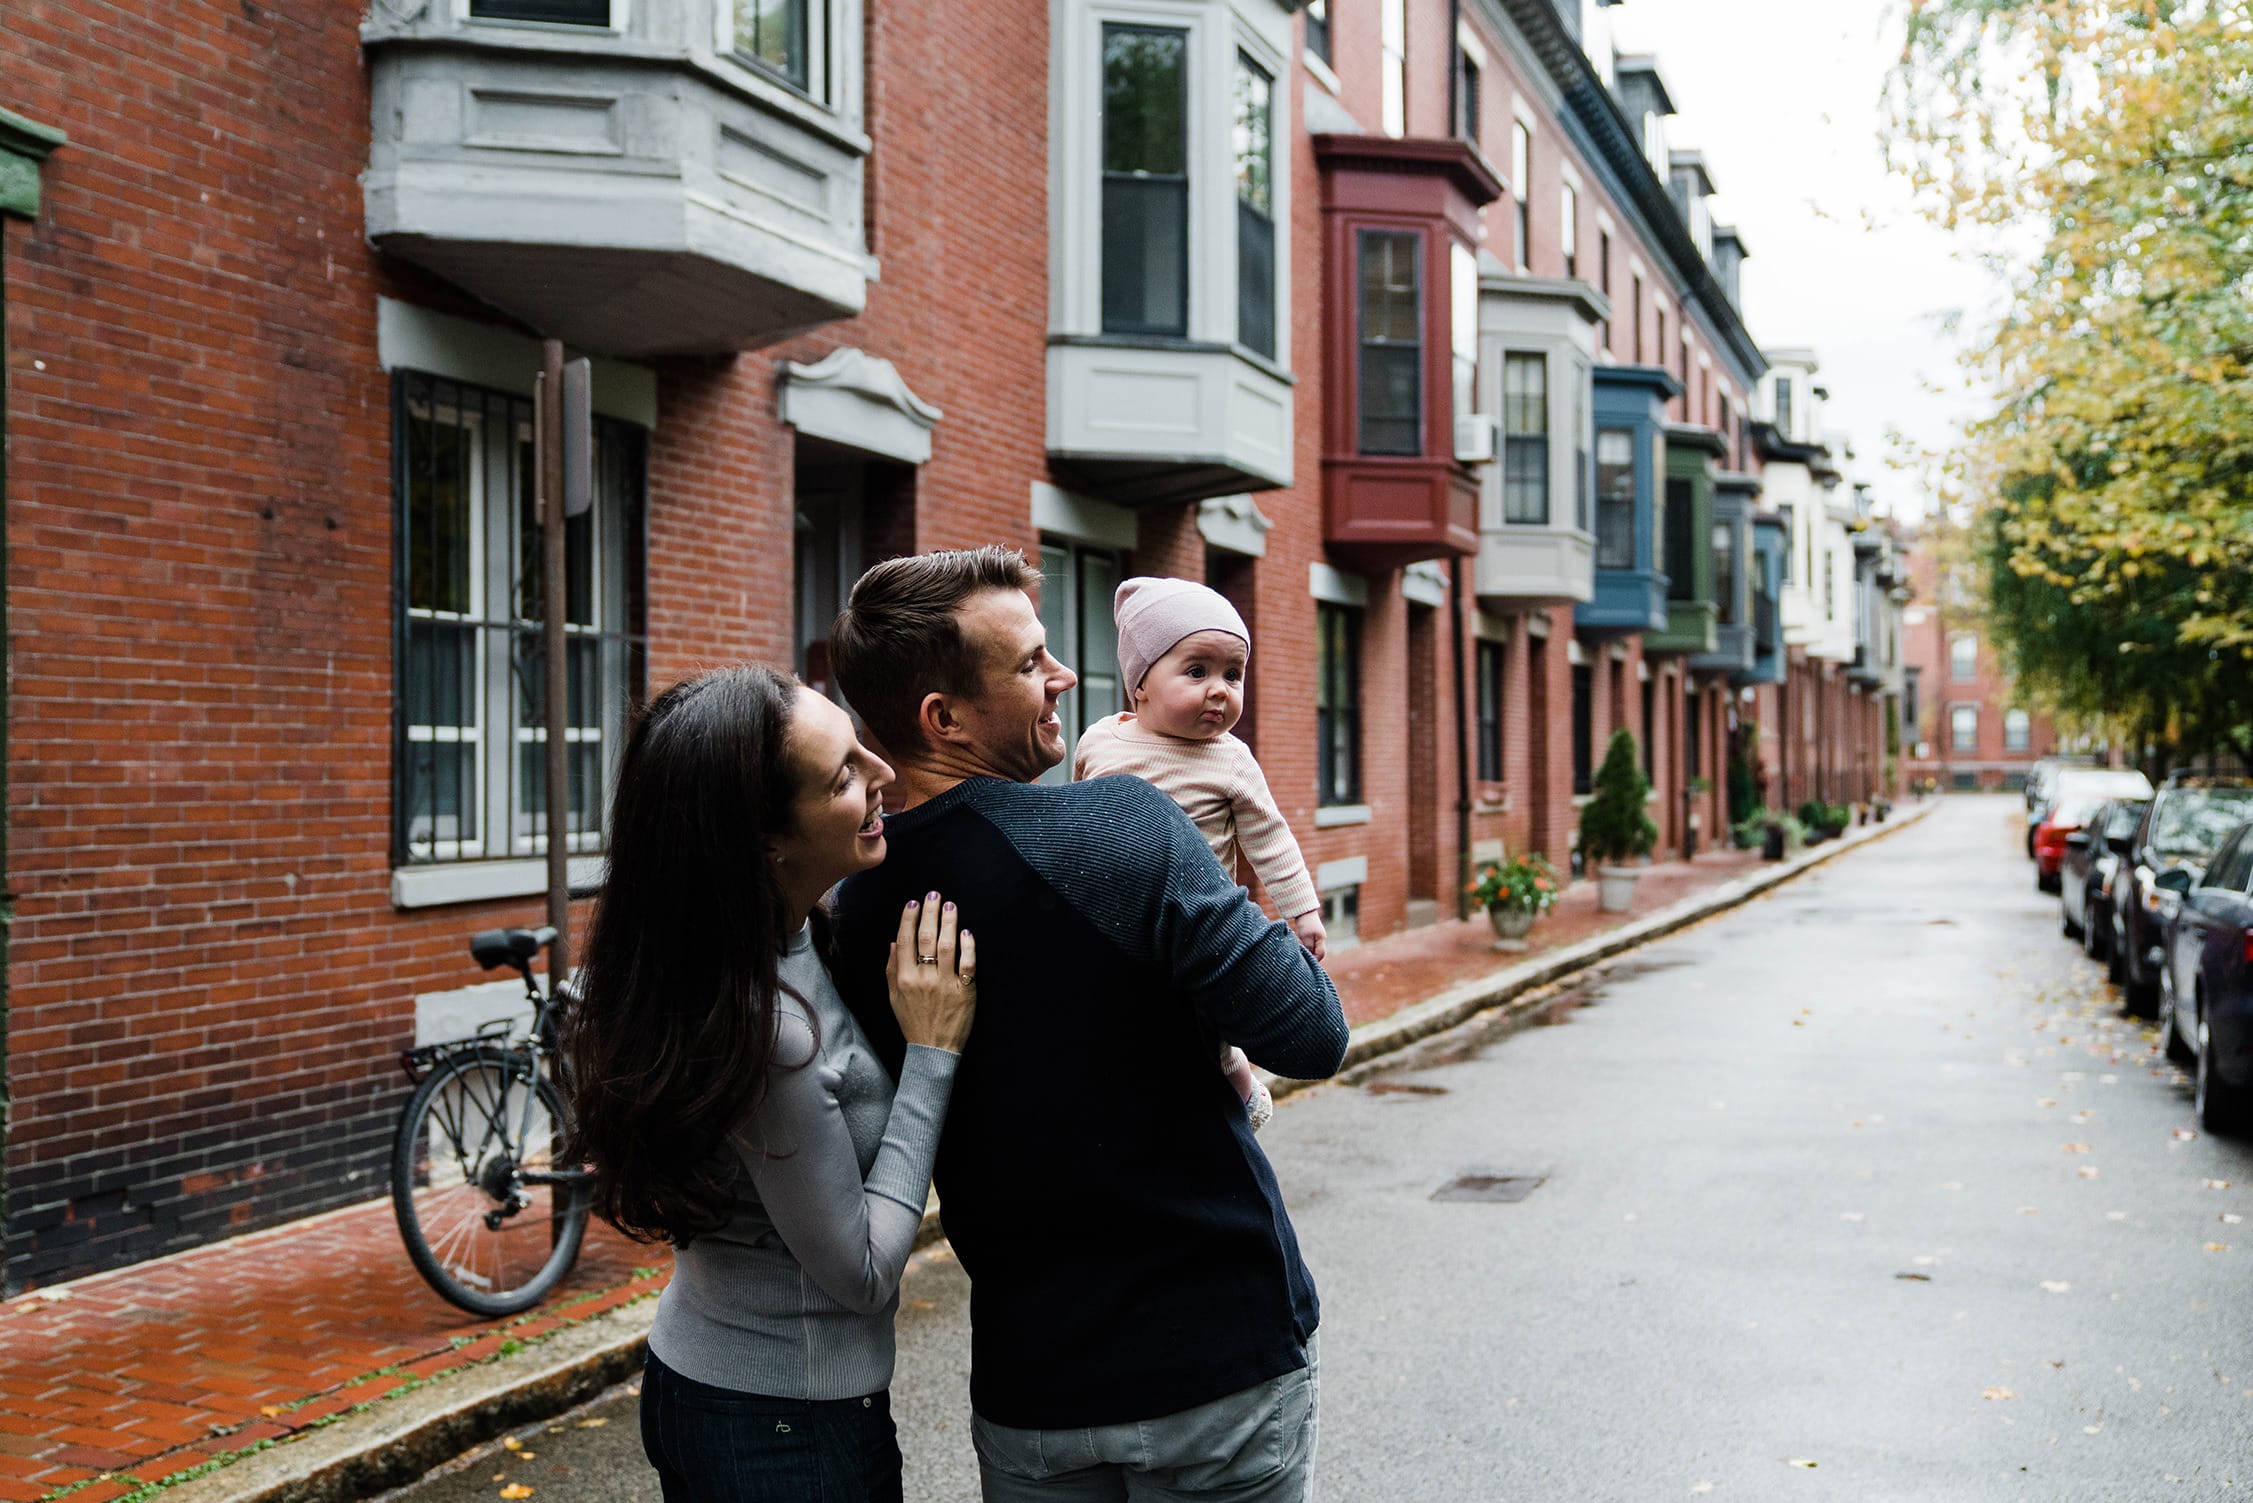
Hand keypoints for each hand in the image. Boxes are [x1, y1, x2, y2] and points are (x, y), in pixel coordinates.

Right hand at [886, 893, 975, 1052]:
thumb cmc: (913, 1022)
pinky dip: (967, 947)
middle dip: (929, 913)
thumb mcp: (894, 997)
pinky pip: (967, 964)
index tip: (913, 903)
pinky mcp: (965, 991)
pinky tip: (966, 933)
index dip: (908, 920)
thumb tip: (893, 943)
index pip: (905, 941)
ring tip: (950, 906)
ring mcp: (945, 984)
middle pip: (925, 938)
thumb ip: (892, 969)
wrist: (933, 1049)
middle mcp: (924, 979)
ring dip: (948, 923)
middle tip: (934, 895)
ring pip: (946, 946)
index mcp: (904, 979)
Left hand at [1291, 909, 1326, 961]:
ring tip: (1300, 950)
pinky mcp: (1311, 934)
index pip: (1320, 954)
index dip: (1314, 960)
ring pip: (1313, 948)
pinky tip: (1299, 944)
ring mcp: (1316, 936)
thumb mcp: (1306, 936)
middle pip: (1317, 952)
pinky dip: (1304, 946)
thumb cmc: (1305, 922)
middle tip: (1302, 957)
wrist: (1304, 909)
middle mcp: (1320, 939)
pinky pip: (1309, 944)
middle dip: (1310, 956)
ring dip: (1306, 950)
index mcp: (1321, 939)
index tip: (1306, 962)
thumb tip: (1310, 957)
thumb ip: (1309, 947)